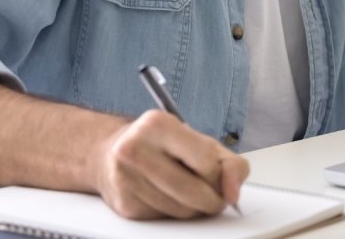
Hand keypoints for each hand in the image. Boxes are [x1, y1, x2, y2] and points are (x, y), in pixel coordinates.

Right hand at [91, 109, 250, 218]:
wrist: (111, 153)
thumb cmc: (162, 146)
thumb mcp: (200, 142)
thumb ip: (230, 164)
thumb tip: (233, 193)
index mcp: (157, 124)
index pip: (205, 162)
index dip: (218, 176)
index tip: (217, 177)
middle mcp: (135, 148)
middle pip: (192, 191)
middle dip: (212, 200)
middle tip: (215, 198)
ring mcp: (125, 177)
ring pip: (180, 211)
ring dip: (195, 209)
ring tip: (191, 194)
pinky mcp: (123, 203)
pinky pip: (164, 219)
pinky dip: (175, 214)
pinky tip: (170, 198)